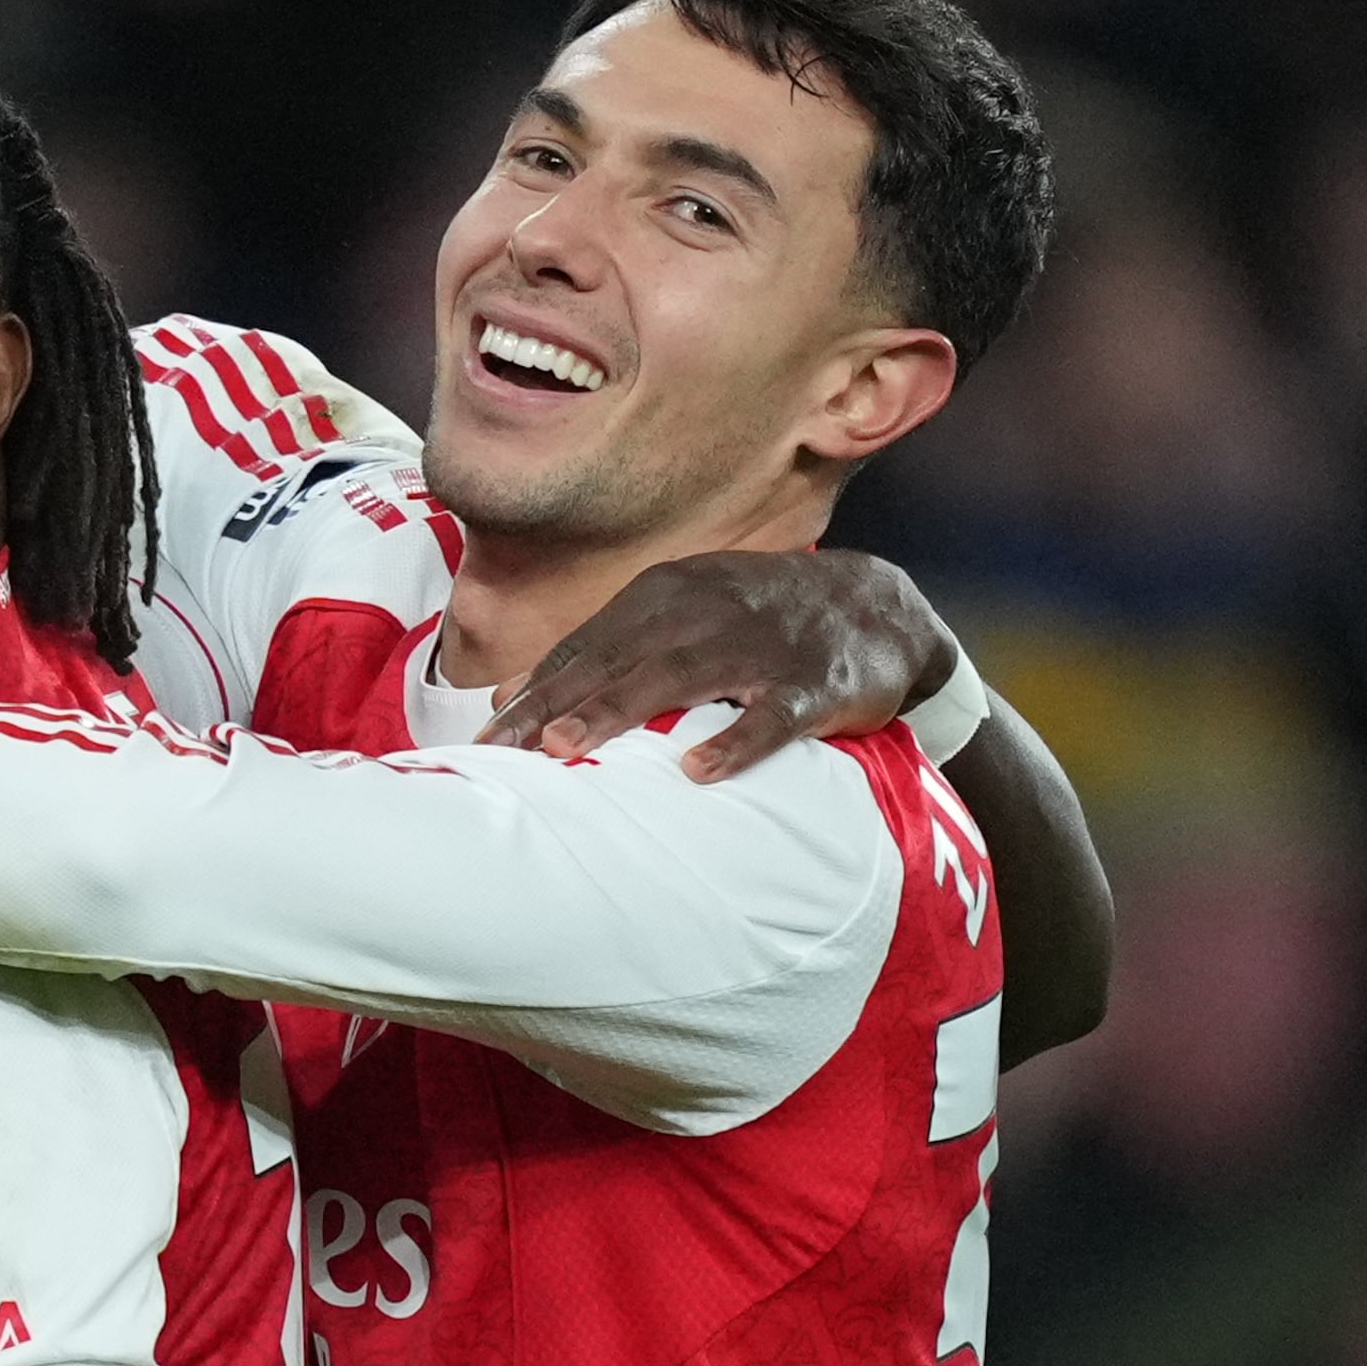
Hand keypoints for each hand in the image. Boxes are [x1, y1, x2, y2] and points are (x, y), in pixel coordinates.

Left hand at [481, 548, 949, 781]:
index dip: (534, 688)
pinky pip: (771, 717)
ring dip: (617, 710)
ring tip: (565, 746)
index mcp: (665, 594)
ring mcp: (759, 646)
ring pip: (677, 678)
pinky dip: (735, 742)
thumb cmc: (756, 621)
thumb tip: (513, 692)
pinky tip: (698, 771)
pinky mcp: (813, 685)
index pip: (587, 645)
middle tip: (501, 746)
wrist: (881, 605)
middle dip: (553, 703)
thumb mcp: (680, 617)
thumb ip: (605, 650)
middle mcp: (703, 611)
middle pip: (615, 660)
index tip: (485, 733)